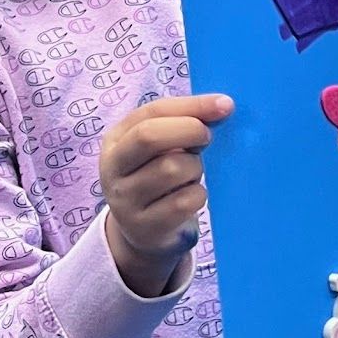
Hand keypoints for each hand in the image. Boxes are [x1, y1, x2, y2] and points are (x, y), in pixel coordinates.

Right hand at [99, 94, 233, 295]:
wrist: (145, 231)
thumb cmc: (159, 178)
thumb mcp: (162, 148)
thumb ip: (184, 122)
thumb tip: (222, 106)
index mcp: (115, 140)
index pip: (152, 112)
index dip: (191, 106)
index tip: (225, 105)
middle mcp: (112, 169)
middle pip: (150, 136)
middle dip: (189, 131)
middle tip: (206, 139)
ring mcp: (126, 200)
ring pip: (172, 169)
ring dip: (194, 168)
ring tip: (190, 174)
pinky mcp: (146, 227)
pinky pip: (184, 202)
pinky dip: (197, 195)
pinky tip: (190, 196)